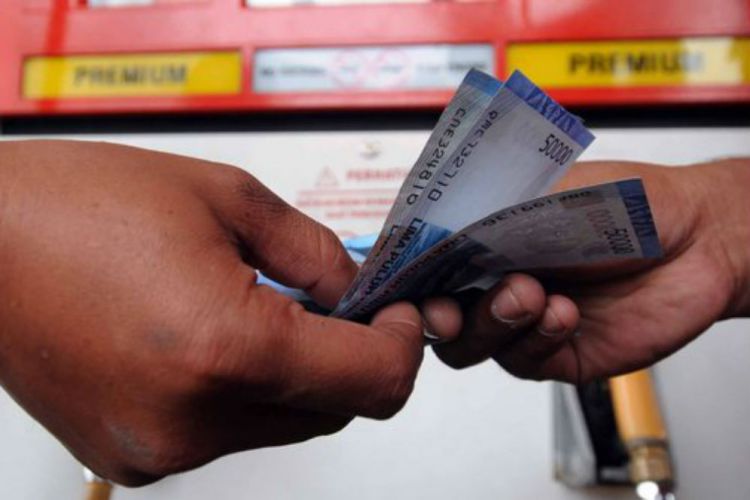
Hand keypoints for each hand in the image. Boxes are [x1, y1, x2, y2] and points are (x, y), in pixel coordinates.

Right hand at [0, 140, 423, 484]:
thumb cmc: (75, 205)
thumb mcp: (226, 198)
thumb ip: (316, 253)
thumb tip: (359, 292)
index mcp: (225, 350)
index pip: (371, 381)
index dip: (401, 345)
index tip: (400, 314)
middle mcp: (192, 420)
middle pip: (334, 411)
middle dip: (352, 357)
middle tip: (339, 303)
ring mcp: (159, 450)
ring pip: (284, 423)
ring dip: (297, 373)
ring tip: (262, 308)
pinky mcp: (134, 457)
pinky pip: (229, 431)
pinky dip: (246, 391)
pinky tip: (215, 336)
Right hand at [422, 159, 749, 382]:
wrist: (698, 237)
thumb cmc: (626, 200)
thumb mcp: (543, 191)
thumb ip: (482, 213)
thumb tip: (425, 231)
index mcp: (484, 239)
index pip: (426, 264)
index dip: (406, 278)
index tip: (399, 284)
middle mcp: (497, 281)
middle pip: (437, 315)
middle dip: (439, 314)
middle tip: (448, 307)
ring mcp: (524, 321)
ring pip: (472, 346)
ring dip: (491, 322)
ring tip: (529, 292)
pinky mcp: (557, 354)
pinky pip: (523, 361)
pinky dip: (537, 337)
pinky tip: (565, 312)